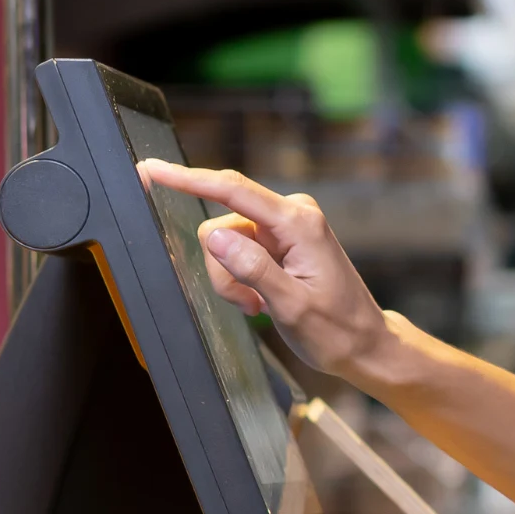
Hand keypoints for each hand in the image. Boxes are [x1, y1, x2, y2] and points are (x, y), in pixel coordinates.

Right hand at [138, 160, 392, 380]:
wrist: (364, 343)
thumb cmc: (336, 330)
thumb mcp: (292, 306)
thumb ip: (252, 269)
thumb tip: (214, 236)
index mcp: (298, 223)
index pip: (232, 191)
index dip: (186, 179)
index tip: (151, 169)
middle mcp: (292, 215)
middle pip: (221, 226)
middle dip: (222, 269)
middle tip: (249, 304)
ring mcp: (286, 227)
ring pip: (225, 243)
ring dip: (231, 280)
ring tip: (261, 306)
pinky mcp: (281, 240)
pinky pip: (239, 251)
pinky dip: (240, 279)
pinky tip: (263, 300)